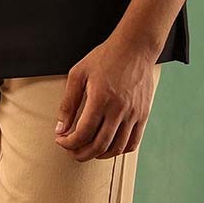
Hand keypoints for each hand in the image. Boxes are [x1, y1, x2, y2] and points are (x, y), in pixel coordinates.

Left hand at [53, 38, 157, 161]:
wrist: (135, 47)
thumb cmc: (105, 57)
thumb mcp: (79, 74)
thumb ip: (68, 102)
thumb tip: (60, 128)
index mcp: (101, 98)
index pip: (83, 133)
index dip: (69, 143)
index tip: (61, 141)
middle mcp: (119, 109)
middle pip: (99, 146)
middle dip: (80, 154)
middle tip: (71, 151)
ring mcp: (133, 114)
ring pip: (116, 148)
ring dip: (99, 155)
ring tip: (88, 150)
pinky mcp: (143, 115)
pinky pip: (132, 143)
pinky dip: (118, 150)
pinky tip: (108, 146)